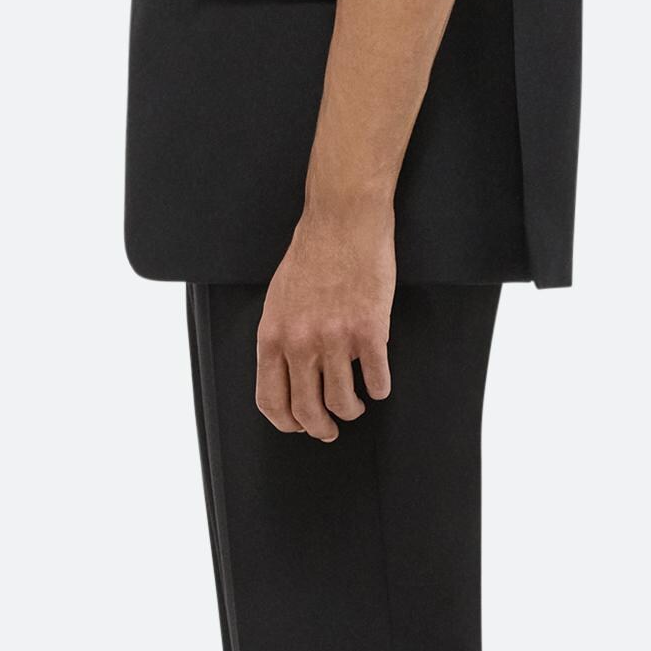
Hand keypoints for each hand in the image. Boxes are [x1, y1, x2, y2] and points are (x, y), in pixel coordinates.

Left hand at [256, 204, 395, 438]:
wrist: (343, 222)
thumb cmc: (312, 255)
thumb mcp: (278, 300)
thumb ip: (281, 339)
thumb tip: (287, 376)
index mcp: (273, 336)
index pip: (271, 401)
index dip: (286, 423)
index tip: (298, 426)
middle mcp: (300, 343)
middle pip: (307, 412)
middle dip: (321, 428)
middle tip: (330, 429)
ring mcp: (336, 339)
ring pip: (343, 402)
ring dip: (351, 410)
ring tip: (356, 403)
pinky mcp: (370, 332)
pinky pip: (377, 381)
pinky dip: (379, 389)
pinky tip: (378, 383)